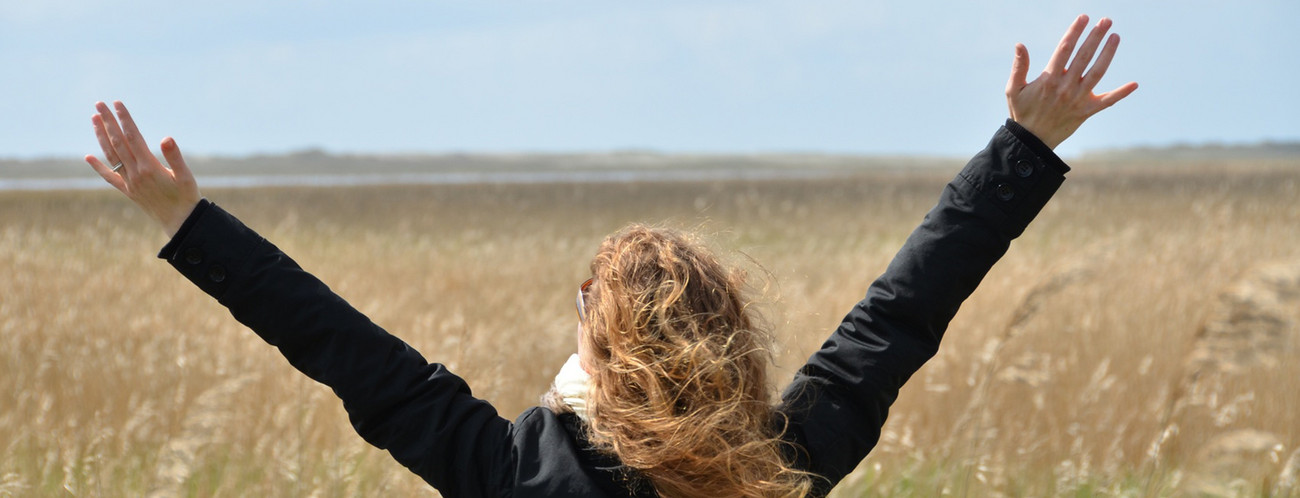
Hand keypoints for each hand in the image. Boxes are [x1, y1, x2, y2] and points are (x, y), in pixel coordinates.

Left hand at [85, 101, 201, 237]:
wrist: (180, 222)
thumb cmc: (187, 198)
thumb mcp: (186, 176)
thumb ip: (175, 157)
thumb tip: (166, 138)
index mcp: (149, 167)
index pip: (133, 137)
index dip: (124, 119)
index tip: (117, 104)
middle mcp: (135, 173)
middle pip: (117, 142)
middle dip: (108, 122)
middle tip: (99, 104)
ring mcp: (129, 182)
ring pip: (111, 155)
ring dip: (101, 136)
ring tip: (94, 119)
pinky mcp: (128, 191)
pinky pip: (110, 177)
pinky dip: (98, 167)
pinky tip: (88, 157)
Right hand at [1006, 15, 1138, 148]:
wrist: (1031, 141)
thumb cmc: (1022, 112)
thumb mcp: (1013, 89)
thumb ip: (1019, 66)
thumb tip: (1020, 44)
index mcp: (1048, 79)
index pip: (1064, 49)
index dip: (1075, 32)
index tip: (1084, 18)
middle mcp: (1065, 87)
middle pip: (1084, 56)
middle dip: (1095, 37)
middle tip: (1106, 20)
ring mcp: (1078, 99)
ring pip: (1097, 73)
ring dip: (1108, 54)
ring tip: (1116, 36)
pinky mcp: (1086, 112)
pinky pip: (1107, 102)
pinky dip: (1121, 93)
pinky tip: (1134, 84)